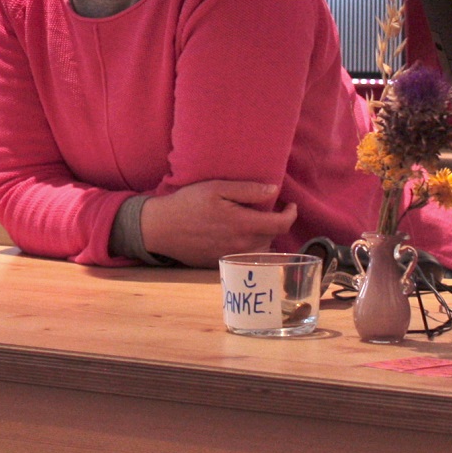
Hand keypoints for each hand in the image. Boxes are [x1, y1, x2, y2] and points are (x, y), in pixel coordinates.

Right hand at [139, 180, 296, 267]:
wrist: (161, 228)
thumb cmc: (187, 204)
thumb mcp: (216, 188)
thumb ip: (247, 190)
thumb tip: (273, 191)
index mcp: (243, 225)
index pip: (281, 225)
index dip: (291, 215)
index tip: (290, 205)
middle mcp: (241, 245)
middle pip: (272, 238)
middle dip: (275, 224)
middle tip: (267, 210)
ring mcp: (231, 257)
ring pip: (260, 250)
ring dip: (263, 237)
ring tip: (253, 223)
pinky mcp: (221, 264)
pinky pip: (245, 258)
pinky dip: (248, 246)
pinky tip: (237, 234)